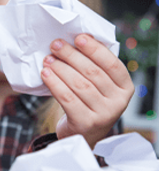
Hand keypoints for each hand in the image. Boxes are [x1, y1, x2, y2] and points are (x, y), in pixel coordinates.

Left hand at [41, 34, 133, 148]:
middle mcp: (118, 102)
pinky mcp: (85, 123)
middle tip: (55, 45)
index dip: (95, 49)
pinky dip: (54, 83)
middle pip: (92, 73)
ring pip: (79, 84)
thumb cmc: (88, 101)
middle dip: (71, 55)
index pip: (112, 64)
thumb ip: (94, 65)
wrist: (83, 132)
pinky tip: (45, 74)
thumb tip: (78, 39)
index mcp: (124, 87)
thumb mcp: (99, 85)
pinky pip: (67, 98)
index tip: (78, 37)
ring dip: (60, 68)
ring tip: (48, 59)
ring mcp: (103, 114)